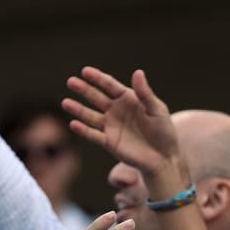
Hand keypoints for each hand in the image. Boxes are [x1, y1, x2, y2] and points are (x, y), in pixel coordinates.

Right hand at [63, 68, 179, 180]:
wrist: (163, 158)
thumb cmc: (164, 132)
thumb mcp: (157, 109)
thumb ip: (145, 93)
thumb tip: (137, 72)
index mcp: (128, 99)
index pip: (110, 85)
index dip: (98, 78)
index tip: (85, 71)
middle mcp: (116, 111)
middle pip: (97, 97)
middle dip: (84, 90)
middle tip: (71, 81)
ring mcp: (110, 126)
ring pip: (91, 115)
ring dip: (78, 109)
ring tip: (66, 103)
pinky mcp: (109, 142)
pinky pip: (94, 135)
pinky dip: (84, 130)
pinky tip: (73, 124)